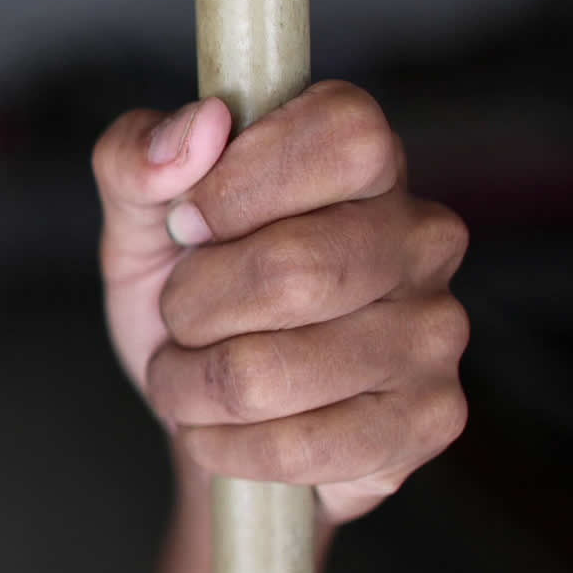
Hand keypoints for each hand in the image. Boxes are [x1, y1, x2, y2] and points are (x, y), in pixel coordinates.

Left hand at [92, 81, 467, 522]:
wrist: (207, 413)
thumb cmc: (190, 297)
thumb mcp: (138, 221)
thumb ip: (136, 158)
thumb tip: (201, 125)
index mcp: (366, 160)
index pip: (343, 134)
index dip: (240, 185)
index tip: (188, 222)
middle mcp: (424, 236)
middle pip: (295, 269)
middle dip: (193, 306)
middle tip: (180, 316)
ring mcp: (436, 332)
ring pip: (273, 370)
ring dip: (191, 384)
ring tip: (189, 376)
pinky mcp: (429, 420)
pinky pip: (296, 447)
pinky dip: (221, 444)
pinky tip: (216, 429)